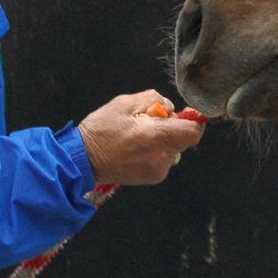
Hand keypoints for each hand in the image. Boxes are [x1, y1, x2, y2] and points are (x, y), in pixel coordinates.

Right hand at [77, 89, 205, 184]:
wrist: (82, 161)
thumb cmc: (101, 130)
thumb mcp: (124, 103)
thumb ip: (153, 99)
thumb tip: (170, 108)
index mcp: (155, 137)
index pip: (193, 132)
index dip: (194, 120)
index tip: (186, 113)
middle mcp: (161, 157)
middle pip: (184, 139)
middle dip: (173, 126)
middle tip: (149, 121)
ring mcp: (158, 171)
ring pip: (174, 148)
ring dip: (164, 138)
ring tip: (138, 135)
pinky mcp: (153, 178)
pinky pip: (165, 158)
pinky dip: (157, 150)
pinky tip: (137, 148)